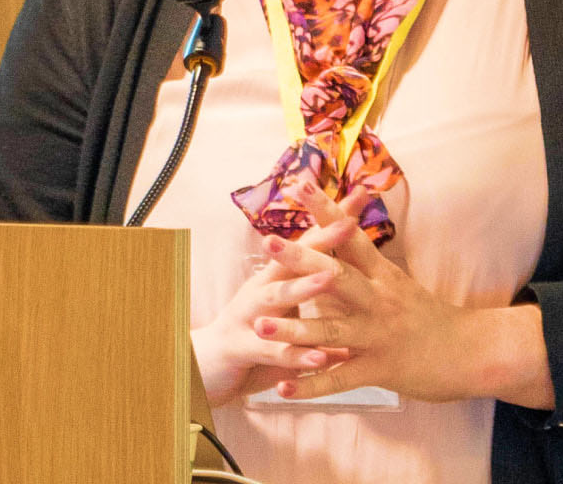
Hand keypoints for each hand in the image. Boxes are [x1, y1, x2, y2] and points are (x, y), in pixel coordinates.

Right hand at [189, 192, 370, 406]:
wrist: (201, 368)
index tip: (361, 195)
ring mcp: (248, 316)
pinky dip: (296, 354)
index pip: (308, 242)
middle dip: (320, 240)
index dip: (332, 219)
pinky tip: (319, 357)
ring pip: (277, 297)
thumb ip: (309, 290)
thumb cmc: (252, 336)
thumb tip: (353, 274)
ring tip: (328, 277)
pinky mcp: (241, 348)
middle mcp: (260, 289)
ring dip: (303, 287)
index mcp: (275, 278)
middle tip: (349, 223)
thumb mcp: (283, 308)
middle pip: (292, 258)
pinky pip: (272, 350)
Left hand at [252, 185, 554, 407]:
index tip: (299, 183)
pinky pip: (340, 378)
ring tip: (259, 325)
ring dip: (294, 330)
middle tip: (268, 241)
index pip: (350, 235)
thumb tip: (336, 231)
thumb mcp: (397, 282)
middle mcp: (379, 300)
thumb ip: (364, 262)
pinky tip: (281, 388)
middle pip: (336, 275)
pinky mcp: (381, 369)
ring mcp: (379, 336)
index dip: (325, 209)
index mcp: (382, 275)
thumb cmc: (428, 317)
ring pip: (332, 331)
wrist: (474, 353)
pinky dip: (311, 384)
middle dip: (301, 259)